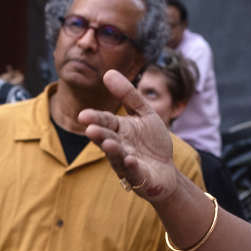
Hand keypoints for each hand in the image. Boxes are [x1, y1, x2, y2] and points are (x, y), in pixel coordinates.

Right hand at [79, 71, 185, 202]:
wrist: (166, 171)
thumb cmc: (152, 142)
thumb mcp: (145, 113)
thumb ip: (128, 95)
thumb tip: (108, 72)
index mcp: (118, 130)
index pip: (105, 121)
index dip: (95, 119)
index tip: (83, 115)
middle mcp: (118, 147)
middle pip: (107, 139)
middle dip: (99, 135)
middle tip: (90, 129)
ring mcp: (126, 164)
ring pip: (116, 157)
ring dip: (112, 150)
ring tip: (108, 143)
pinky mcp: (138, 178)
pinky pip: (133, 172)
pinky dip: (131, 167)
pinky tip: (130, 160)